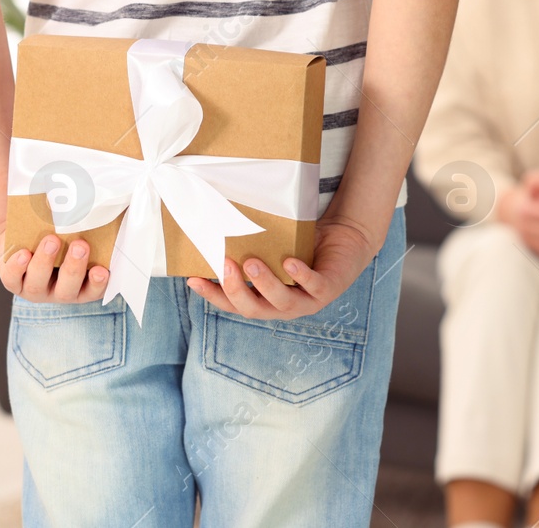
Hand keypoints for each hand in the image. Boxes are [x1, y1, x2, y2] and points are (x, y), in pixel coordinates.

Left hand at [0, 234, 110, 304]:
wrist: (29, 232)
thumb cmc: (64, 232)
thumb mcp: (83, 232)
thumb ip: (99, 227)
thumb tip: (122, 204)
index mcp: (83, 284)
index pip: (94, 289)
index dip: (98, 283)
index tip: (101, 270)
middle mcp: (59, 291)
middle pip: (67, 289)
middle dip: (74, 268)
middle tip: (80, 245)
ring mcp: (35, 289)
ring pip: (38, 285)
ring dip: (45, 263)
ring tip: (52, 240)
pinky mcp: (12, 281)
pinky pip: (12, 279)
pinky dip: (17, 267)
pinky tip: (24, 253)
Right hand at [187, 215, 381, 320]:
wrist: (345, 240)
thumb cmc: (303, 247)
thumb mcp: (272, 250)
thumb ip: (249, 249)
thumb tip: (214, 229)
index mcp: (266, 301)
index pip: (233, 305)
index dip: (213, 296)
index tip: (193, 279)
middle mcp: (284, 308)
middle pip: (254, 309)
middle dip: (237, 290)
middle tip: (226, 265)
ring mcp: (308, 301)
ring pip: (282, 302)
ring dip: (265, 284)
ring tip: (252, 262)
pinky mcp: (329, 288)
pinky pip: (313, 285)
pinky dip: (300, 275)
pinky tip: (289, 263)